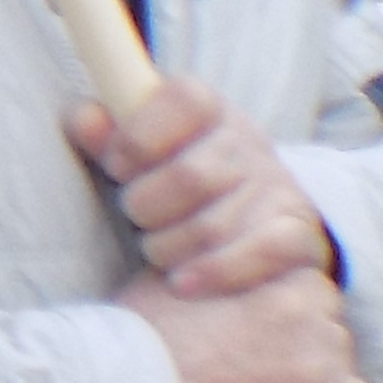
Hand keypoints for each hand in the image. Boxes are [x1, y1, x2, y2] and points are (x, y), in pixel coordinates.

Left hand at [74, 79, 335, 298]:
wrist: (250, 217)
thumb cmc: (173, 178)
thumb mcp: (139, 150)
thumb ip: (108, 135)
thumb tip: (84, 117)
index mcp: (209, 111)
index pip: (185, 99)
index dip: (140, 135)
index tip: (117, 165)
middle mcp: (249, 144)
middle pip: (192, 176)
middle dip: (146, 205)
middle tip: (135, 215)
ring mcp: (278, 188)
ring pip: (213, 226)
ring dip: (167, 246)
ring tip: (155, 249)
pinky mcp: (298, 234)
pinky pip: (264, 253)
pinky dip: (214, 271)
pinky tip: (181, 283)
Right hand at [122, 266, 382, 382]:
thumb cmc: (134, 351)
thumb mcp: (167, 284)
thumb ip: (217, 269)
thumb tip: (225, 259)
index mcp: (292, 295)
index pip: (312, 295)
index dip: (277, 315)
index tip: (245, 336)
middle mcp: (324, 342)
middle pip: (332, 341)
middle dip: (301, 356)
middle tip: (246, 379)